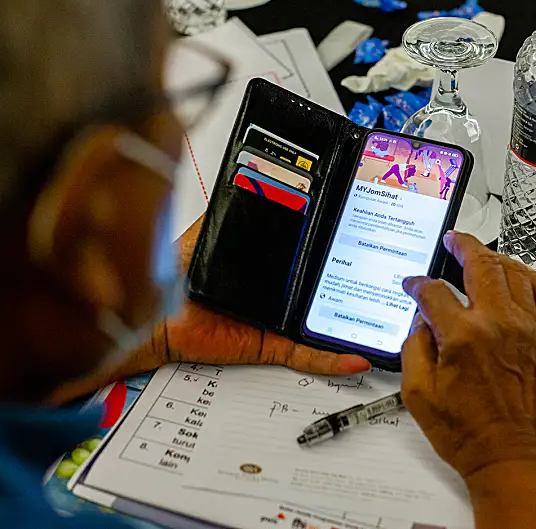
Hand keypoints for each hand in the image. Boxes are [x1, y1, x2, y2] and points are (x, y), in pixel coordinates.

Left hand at [162, 217, 369, 375]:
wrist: (156, 318)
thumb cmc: (174, 278)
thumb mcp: (208, 232)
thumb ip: (232, 208)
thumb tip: (255, 177)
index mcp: (261, 267)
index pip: (300, 258)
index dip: (325, 251)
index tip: (352, 237)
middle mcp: (271, 295)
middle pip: (316, 292)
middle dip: (346, 285)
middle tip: (378, 274)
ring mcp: (273, 322)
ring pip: (317, 325)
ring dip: (346, 326)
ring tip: (377, 317)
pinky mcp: (269, 345)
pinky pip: (305, 354)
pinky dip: (330, 358)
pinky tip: (354, 356)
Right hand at [400, 231, 535, 479]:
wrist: (512, 457)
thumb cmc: (470, 434)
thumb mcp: (418, 395)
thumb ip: (414, 349)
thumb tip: (420, 324)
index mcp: (462, 337)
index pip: (434, 292)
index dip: (418, 285)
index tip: (414, 287)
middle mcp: (497, 325)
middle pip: (481, 264)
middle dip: (463, 245)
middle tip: (454, 241)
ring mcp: (528, 329)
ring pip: (514, 273)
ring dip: (495, 258)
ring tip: (482, 255)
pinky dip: (531, 277)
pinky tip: (520, 274)